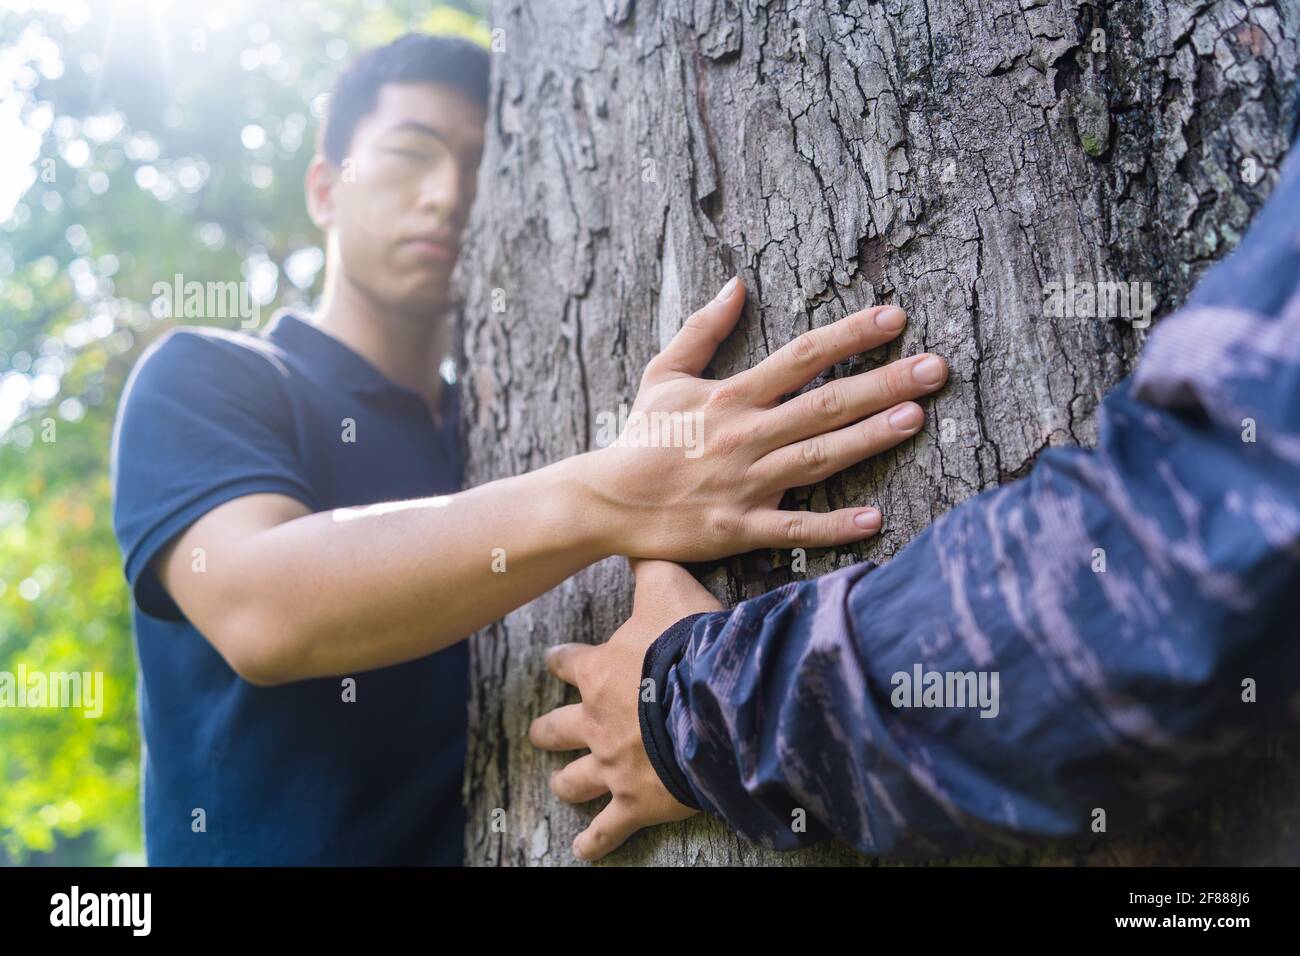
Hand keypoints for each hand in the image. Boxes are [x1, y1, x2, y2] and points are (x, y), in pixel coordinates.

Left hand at [529, 560, 722, 860]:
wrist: (711, 700)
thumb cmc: (688, 643)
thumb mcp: (668, 587)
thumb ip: (652, 563)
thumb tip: (643, 533)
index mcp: (599, 670)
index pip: (568, 662)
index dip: (562, 660)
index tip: (555, 658)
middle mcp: (596, 720)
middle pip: (558, 727)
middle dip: (549, 729)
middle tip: (541, 731)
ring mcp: (613, 764)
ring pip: (576, 778)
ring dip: (567, 782)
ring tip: (561, 786)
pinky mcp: (636, 801)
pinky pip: (609, 828)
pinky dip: (596, 842)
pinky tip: (583, 851)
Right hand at [579, 276, 947, 560]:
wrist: (604, 501)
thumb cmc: (639, 437)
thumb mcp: (662, 374)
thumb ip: (701, 329)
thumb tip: (735, 284)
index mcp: (731, 395)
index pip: (802, 357)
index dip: (850, 335)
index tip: (895, 319)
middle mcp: (745, 435)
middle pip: (824, 404)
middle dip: (883, 383)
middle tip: (936, 367)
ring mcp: (745, 483)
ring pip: (817, 458)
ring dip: (869, 439)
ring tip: (916, 418)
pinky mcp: (739, 527)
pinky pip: (793, 528)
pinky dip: (832, 527)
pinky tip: (875, 519)